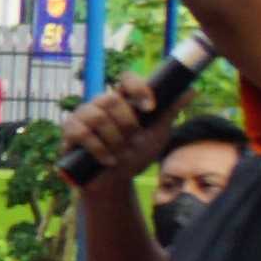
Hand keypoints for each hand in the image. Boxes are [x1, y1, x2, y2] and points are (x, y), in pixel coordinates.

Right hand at [59, 71, 172, 187]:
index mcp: (122, 100)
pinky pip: (82, 133)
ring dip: (113, 139)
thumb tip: (192, 90)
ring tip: (119, 153)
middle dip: (126, 123)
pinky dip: (99, 149)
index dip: (138, 88)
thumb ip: (170, 112)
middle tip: (132, 139)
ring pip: (97, 117)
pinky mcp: (68, 132)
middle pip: (111, 98)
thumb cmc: (135, 155)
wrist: (115, 182)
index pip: (127, 78)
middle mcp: (100, 103)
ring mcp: (82, 116)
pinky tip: (108, 160)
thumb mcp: (157, 134)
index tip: (150, 108)